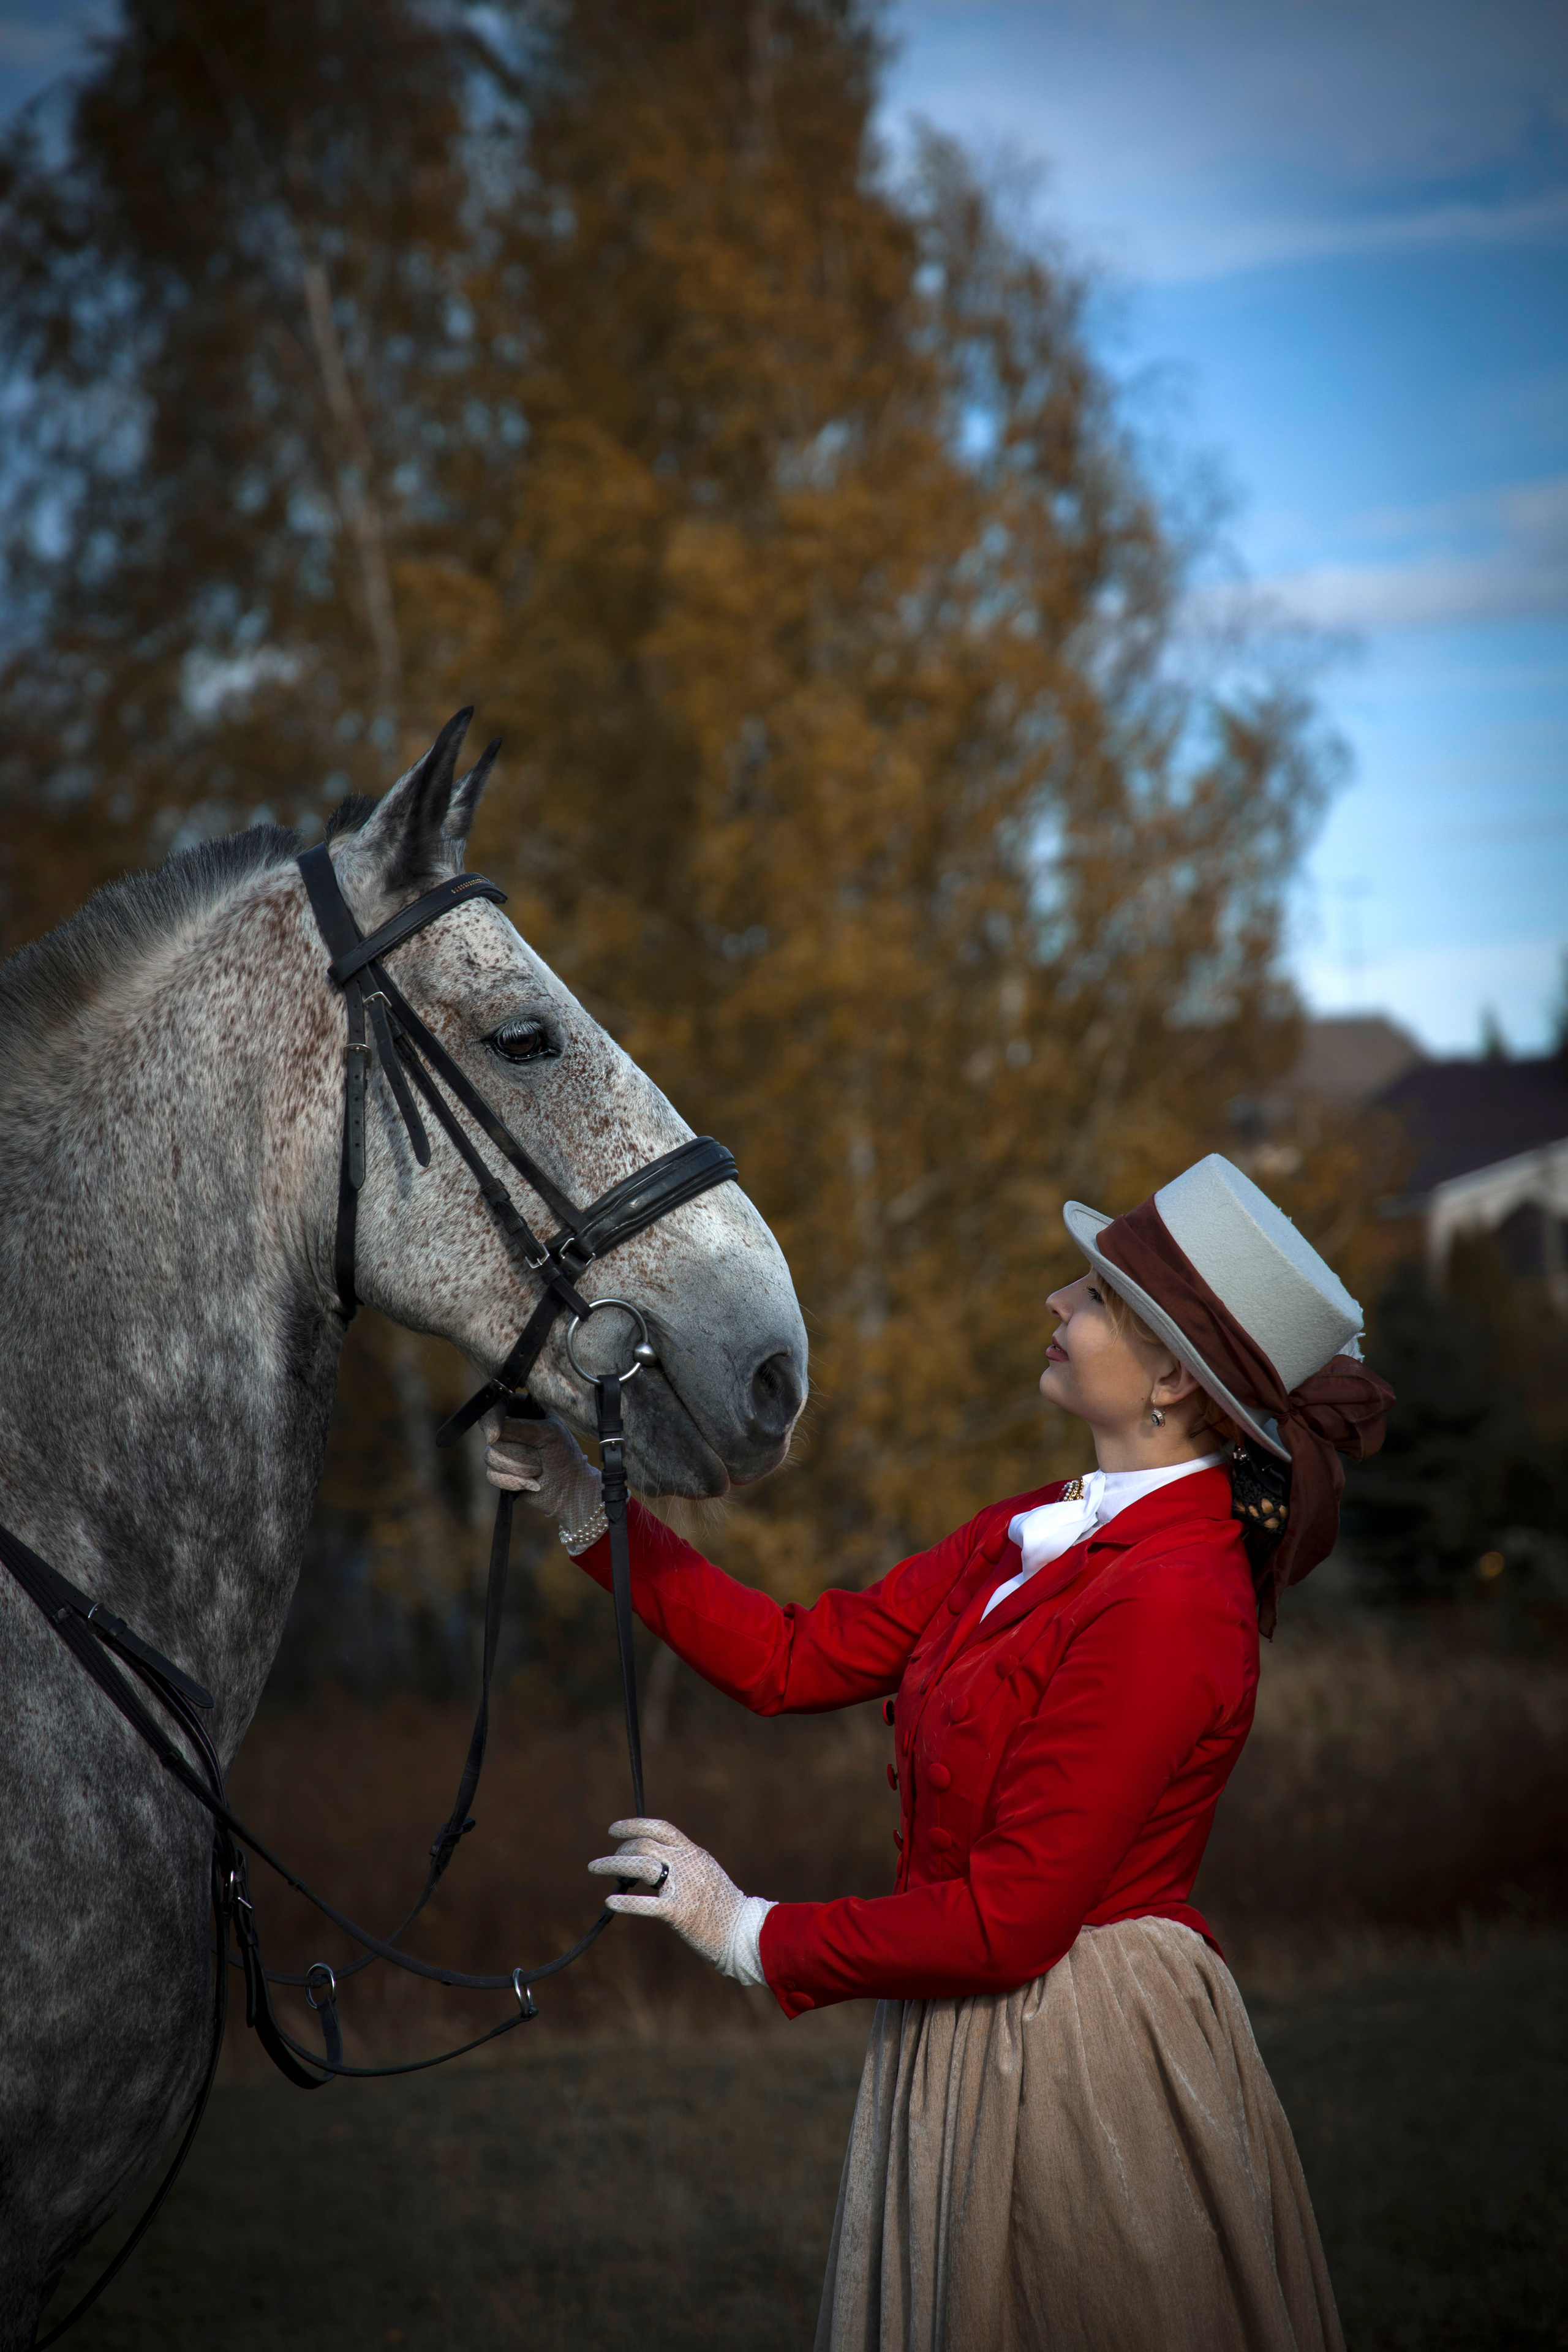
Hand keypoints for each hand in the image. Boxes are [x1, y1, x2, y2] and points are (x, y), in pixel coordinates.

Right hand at [483, 1411, 600, 1528]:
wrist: (570, 1489)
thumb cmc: (564, 1456)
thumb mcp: (549, 1433)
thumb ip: (519, 1428)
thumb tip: (491, 1437)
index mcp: (522, 1412)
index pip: (495, 1407)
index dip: (492, 1420)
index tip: (496, 1435)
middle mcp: (508, 1430)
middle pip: (493, 1437)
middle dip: (519, 1452)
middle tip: (540, 1455)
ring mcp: (502, 1451)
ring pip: (490, 1456)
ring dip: (520, 1467)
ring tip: (538, 1469)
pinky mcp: (499, 1472)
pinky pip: (492, 1475)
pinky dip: (514, 1481)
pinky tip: (531, 1483)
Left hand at [587, 1818, 749, 1969]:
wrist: (744, 1931)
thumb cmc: (724, 1907)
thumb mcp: (706, 1873)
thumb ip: (683, 1863)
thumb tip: (652, 1861)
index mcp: (695, 1853)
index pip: (661, 1828)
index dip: (635, 1824)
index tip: (614, 1830)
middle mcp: (687, 1864)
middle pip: (645, 1845)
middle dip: (620, 1850)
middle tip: (606, 1862)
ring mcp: (683, 1887)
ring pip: (641, 1865)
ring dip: (613, 1864)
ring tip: (595, 1867)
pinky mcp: (679, 1912)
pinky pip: (646, 1904)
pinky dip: (625, 1901)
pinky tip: (610, 1901)